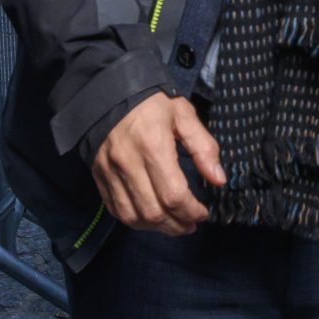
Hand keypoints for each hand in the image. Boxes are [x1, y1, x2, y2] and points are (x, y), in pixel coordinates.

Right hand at [92, 93, 224, 234]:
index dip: (191, 211)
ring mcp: (110, 172)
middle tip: (191, 224)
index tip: (203, 212)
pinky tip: (150, 218)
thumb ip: (203, 147)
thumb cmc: (152, 102)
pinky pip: (115, 209)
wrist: (109, 91)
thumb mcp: (184, 115)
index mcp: (153, 146)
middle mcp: (128, 163)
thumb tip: (219, 179)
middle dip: (176, 225)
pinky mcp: (99, 176)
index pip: (173, 194)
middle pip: (153, 211)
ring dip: (156, 227)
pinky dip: (134, 220)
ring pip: (132, 216)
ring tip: (173, 225)